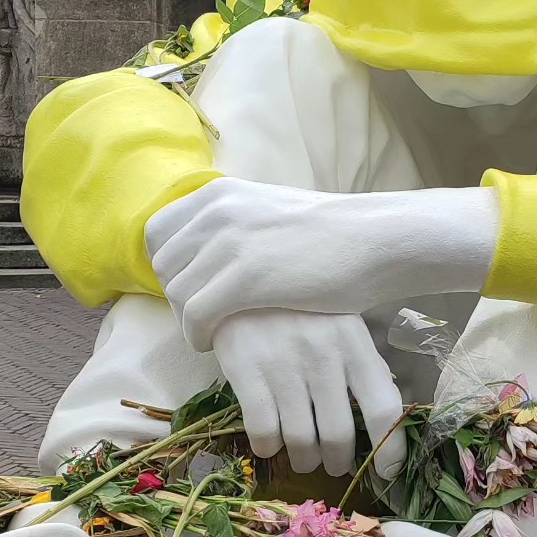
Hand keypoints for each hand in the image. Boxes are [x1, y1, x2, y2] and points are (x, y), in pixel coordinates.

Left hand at [146, 178, 499, 349]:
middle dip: (178, 297)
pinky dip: (198, 335)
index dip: (170, 267)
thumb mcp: (271, 211)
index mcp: (220, 193)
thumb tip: (209, 248)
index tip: (193, 289)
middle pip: (164, 265)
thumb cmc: (334, 235)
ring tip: (213, 332)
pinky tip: (215, 343)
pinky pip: (195, 316)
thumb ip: (236, 223)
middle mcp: (216, 211)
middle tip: (205, 317)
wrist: (378, 240)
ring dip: (188, 319)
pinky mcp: (244, 278)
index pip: (158, 232)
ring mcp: (228, 243)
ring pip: (176, 293)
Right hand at [212, 309, 405, 478]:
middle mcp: (322, 353)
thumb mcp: (341, 325)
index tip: (387, 471)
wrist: (239, 278)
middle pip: (338, 434)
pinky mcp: (244, 368)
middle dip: (338, 461)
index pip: (383, 408)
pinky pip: (262, 431)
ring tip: (304, 458)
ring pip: (300, 439)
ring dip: (304, 460)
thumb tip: (388, 419)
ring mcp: (281, 362)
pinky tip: (271, 443)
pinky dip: (268, 448)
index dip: (389, 449)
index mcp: (354, 341)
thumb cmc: (300, 309)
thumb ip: (365, 366)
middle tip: (334, 463)